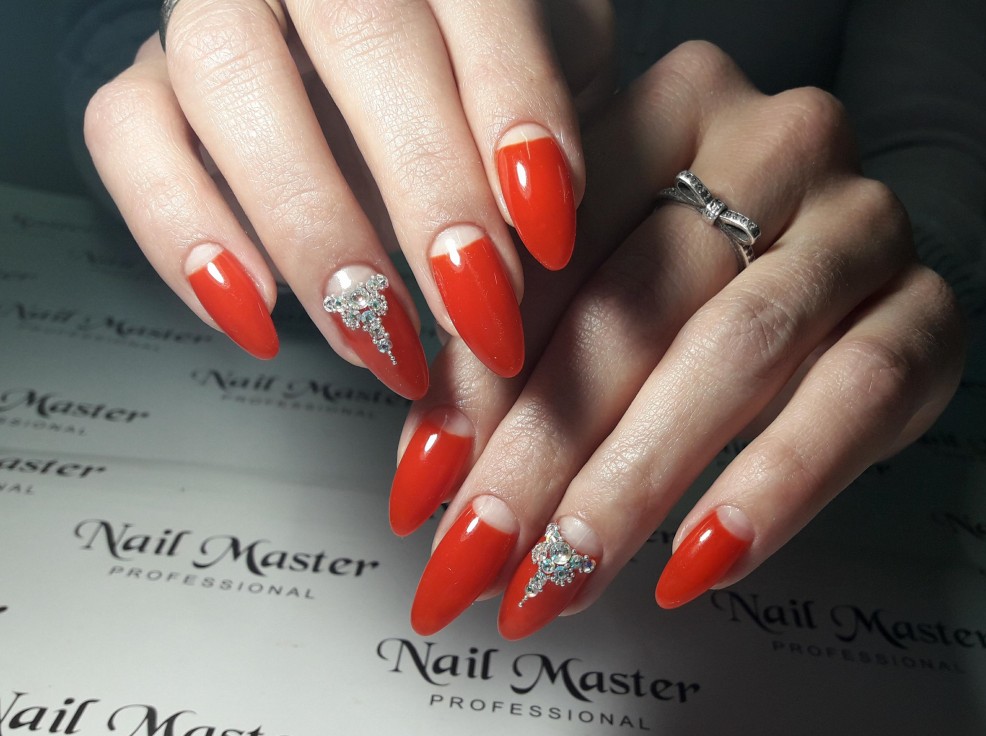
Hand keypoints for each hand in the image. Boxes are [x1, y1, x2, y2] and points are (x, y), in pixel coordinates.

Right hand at [84, 0, 612, 396]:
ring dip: (310, 225)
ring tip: (377, 336)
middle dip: (424, 183)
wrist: (398, 85)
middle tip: (477, 303)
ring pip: (228, 80)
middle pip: (356, 32)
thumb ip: (559, 128)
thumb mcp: (556, 79)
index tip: (547, 223)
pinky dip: (182, 235)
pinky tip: (259, 318)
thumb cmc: (484, 84)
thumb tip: (555, 228)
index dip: (514, 104)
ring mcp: (218, 13)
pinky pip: (127, 137)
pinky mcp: (151, 83)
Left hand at [392, 42, 967, 636]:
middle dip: (546, 445)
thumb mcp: (593, 276)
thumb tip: (430, 469)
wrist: (844, 255)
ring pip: (740, 352)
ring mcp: (863, 224)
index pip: (557, 240)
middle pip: (641, 300)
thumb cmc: (691, 267)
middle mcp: (777, 143)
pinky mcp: (927, 310)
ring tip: (564, 576)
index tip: (425, 483)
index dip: (481, 372)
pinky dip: (770, 488)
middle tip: (478, 551)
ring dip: (638, 482)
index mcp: (672, 103)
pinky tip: (696, 563)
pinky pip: (854, 400)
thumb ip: (510, 341)